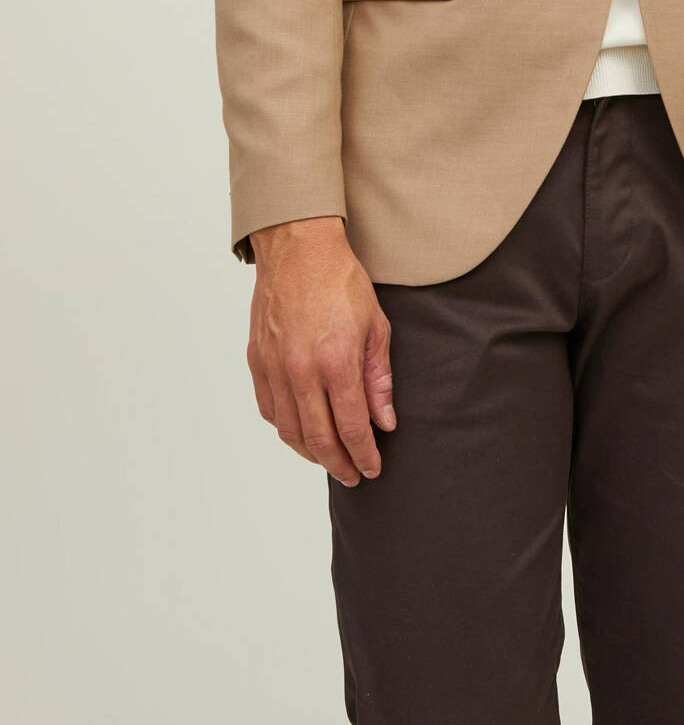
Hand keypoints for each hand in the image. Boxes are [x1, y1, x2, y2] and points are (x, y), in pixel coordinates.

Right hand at [246, 216, 395, 485]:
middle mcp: (301, 371)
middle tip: (354, 476)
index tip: (373, 469)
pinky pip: (269, 409)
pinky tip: (301, 431)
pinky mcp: (257, 360)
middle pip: (319, 439)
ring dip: (311, 452)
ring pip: (290, 430)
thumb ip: (379, 378)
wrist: (298, 249)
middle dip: (339, 464)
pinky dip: (285, 428)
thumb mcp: (376, 326)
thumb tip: (385, 420)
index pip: (352, 427)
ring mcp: (275, 367)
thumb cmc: (341, 281)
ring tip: (330, 459)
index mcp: (336, 362)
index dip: (364, 455)